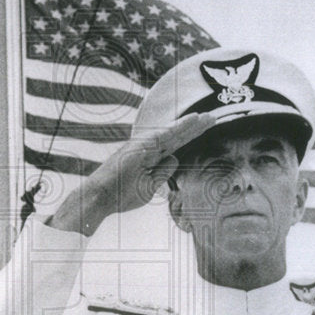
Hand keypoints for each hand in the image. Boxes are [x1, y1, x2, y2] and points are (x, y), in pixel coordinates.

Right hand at [48, 113, 214, 235]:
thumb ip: (163, 172)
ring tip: (208, 117)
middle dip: (195, 128)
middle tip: (213, 118)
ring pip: (173, 132)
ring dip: (191, 124)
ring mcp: (145, 145)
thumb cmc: (122, 193)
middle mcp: (149, 148)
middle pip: (177, 136)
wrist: (101, 197)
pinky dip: (179, 126)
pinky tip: (192, 120)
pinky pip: (165, 134)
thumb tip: (175, 158)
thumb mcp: (150, 186)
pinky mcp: (142, 145)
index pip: (176, 145)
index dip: (191, 136)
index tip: (207, 128)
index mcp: (152, 158)